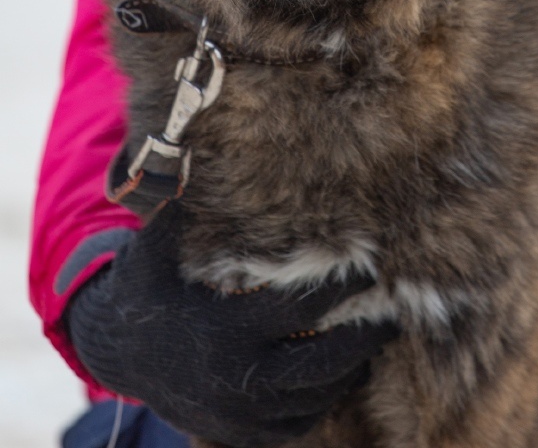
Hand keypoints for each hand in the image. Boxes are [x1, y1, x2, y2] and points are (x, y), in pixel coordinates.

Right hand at [65, 203, 397, 446]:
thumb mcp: (155, 248)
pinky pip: (294, 426)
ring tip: (371, 346)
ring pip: (314, 398)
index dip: (340, 288)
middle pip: (323, 363)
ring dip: (347, 374)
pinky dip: (320, 403)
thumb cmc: (145, 288)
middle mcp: (239, 377)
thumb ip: (181, 208)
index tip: (368, 268)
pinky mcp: (238, 433)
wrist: (114, 352)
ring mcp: (240, 413)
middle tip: (390, 318)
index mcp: (228, 329)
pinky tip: (337, 378)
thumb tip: (192, 151)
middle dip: (363, 341)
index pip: (303, 308)